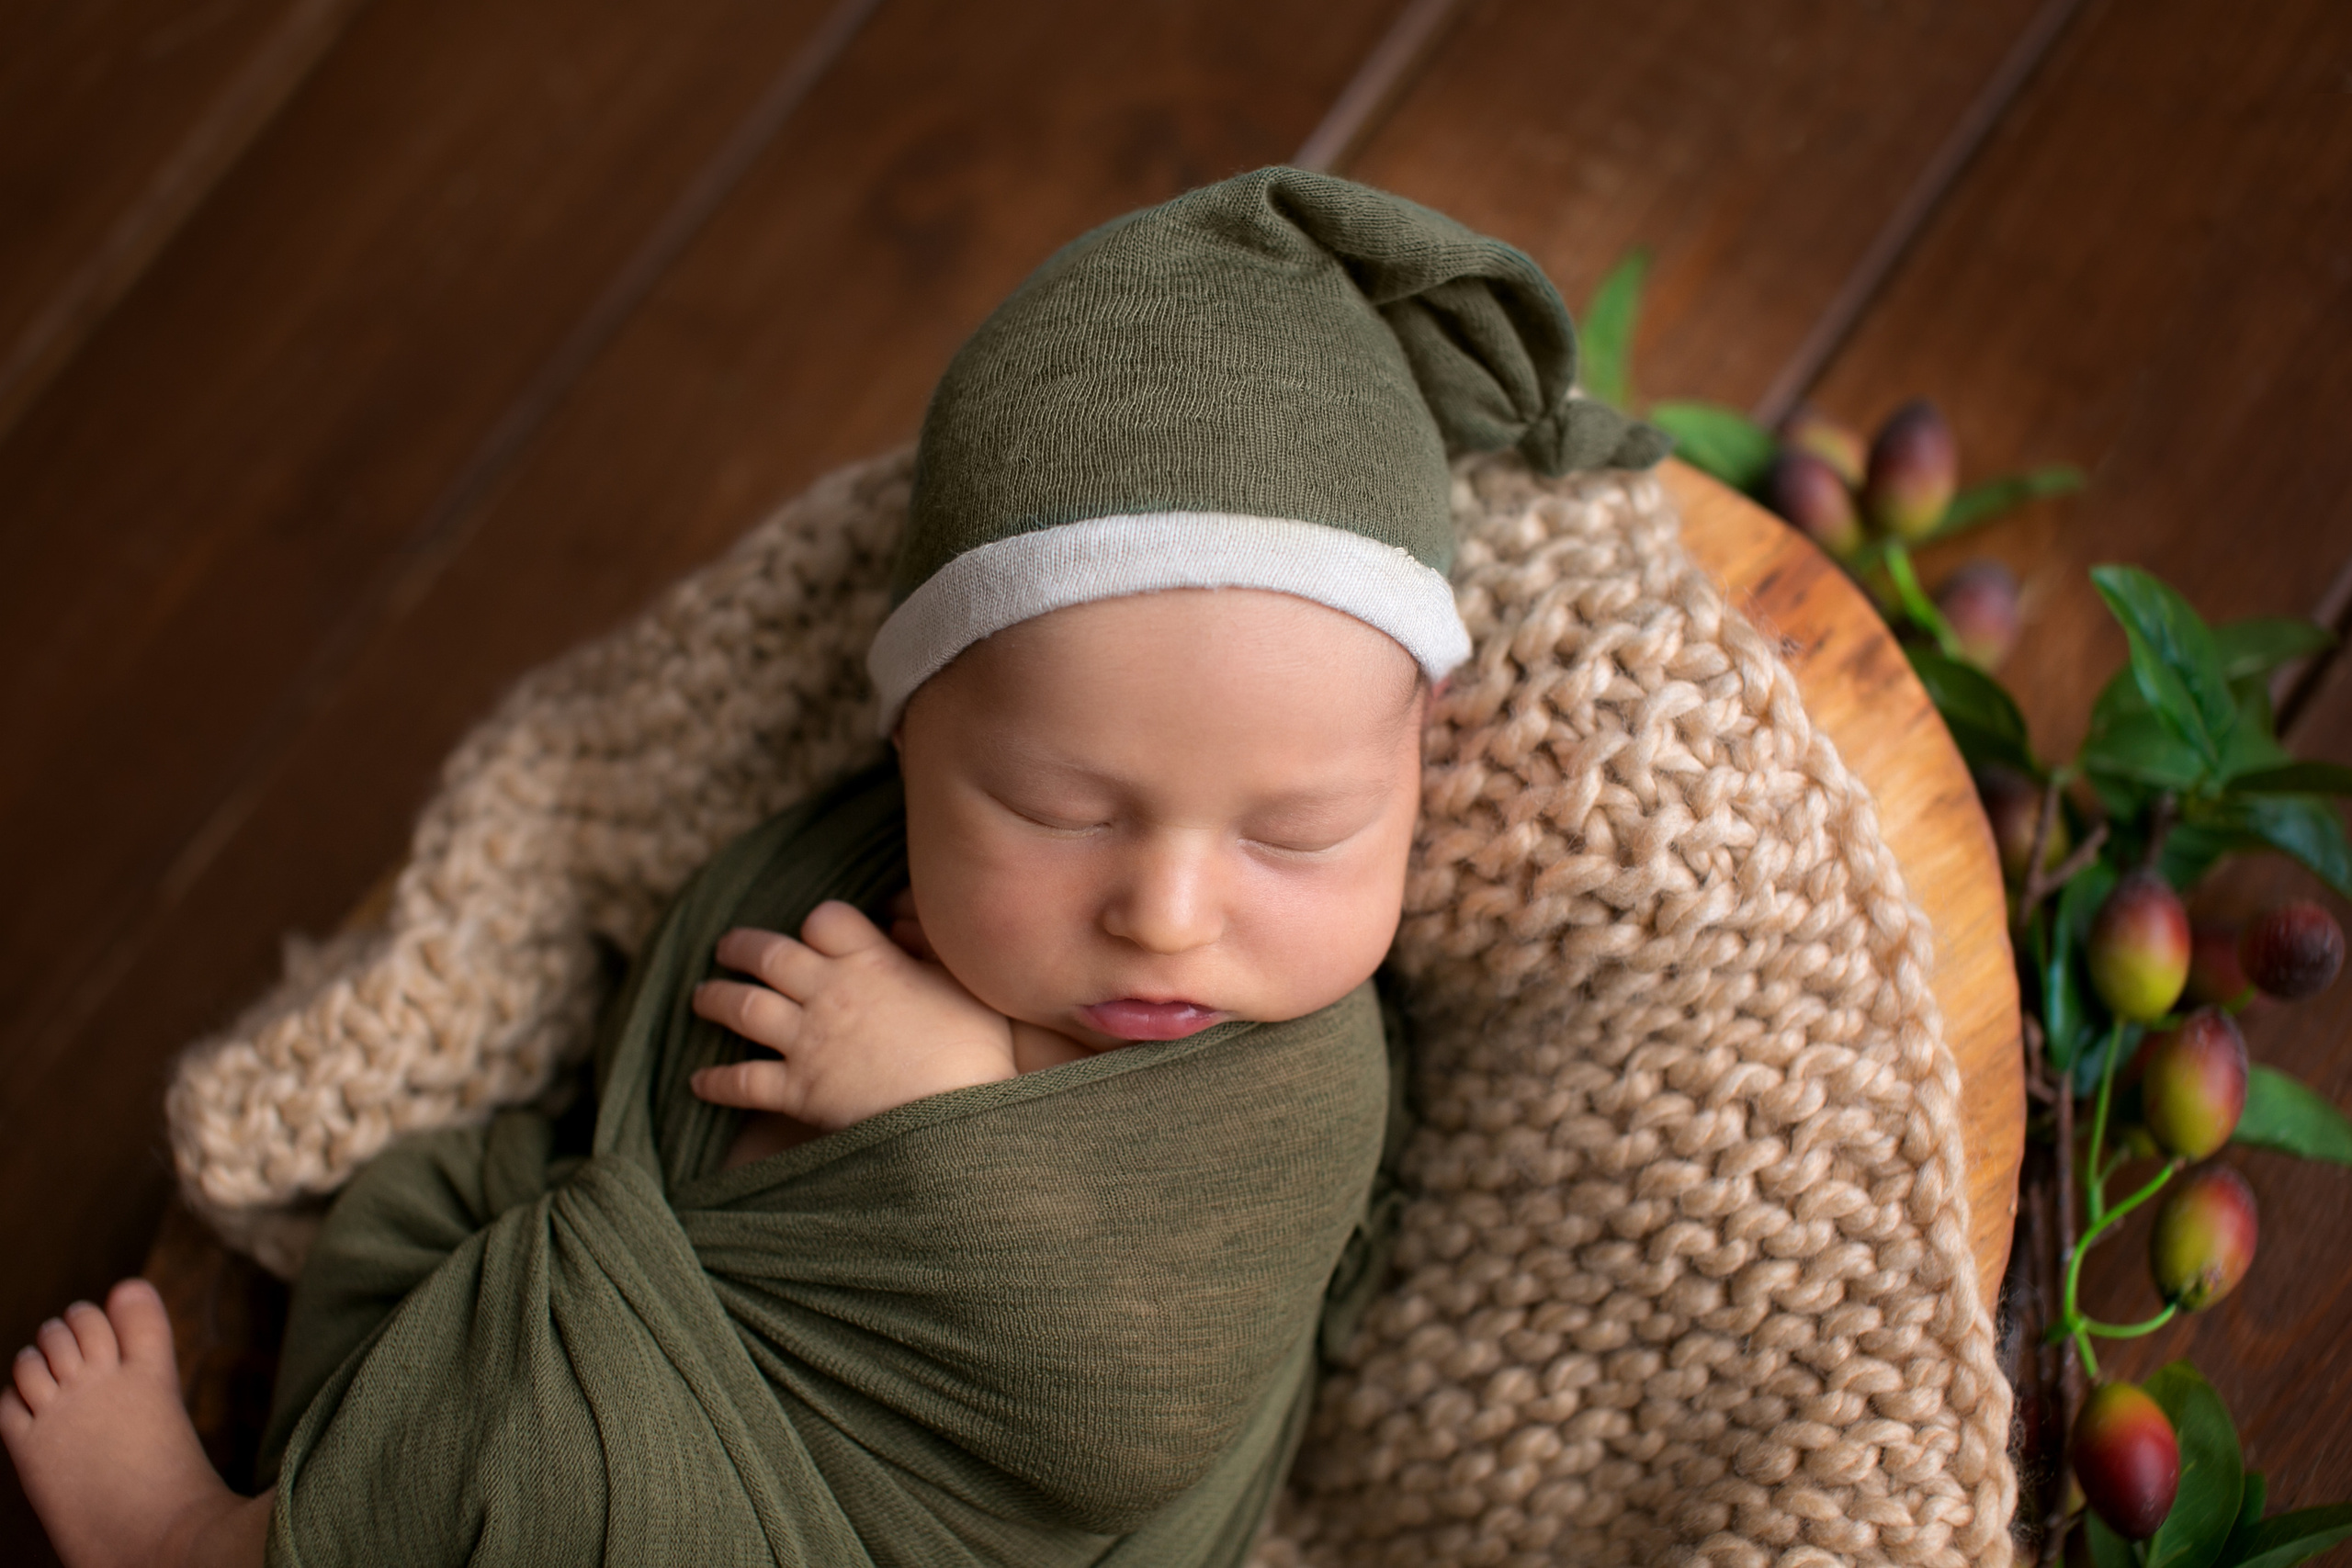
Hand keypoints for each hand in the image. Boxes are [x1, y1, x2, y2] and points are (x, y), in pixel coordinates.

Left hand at [689, 900, 1015, 1130]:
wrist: (954, 1117)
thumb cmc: (973, 1052)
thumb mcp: (966, 985)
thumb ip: (931, 950)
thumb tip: (903, 923)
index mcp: (872, 962)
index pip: (826, 920)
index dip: (817, 923)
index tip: (813, 932)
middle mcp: (829, 993)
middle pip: (769, 956)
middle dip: (742, 947)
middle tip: (726, 946)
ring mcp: (808, 1041)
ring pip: (744, 1008)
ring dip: (716, 998)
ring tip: (701, 997)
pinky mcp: (797, 1090)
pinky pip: (743, 1081)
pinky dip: (716, 1081)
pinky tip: (698, 1082)